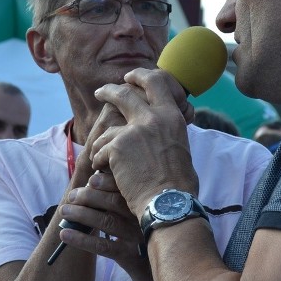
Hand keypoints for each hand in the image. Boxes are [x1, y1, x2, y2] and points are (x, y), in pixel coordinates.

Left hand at [59, 171, 154, 280]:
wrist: (166, 270)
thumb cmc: (148, 240)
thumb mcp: (143, 220)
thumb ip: (126, 203)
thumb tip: (95, 186)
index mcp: (146, 204)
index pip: (124, 188)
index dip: (106, 182)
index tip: (90, 179)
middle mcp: (143, 218)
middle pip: (114, 202)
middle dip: (89, 196)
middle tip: (72, 196)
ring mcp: (137, 237)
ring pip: (106, 221)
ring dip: (82, 214)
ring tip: (64, 211)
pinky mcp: (131, 256)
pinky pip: (103, 246)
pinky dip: (82, 239)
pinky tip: (66, 235)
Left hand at [92, 68, 199, 215]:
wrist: (168, 204)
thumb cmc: (178, 184)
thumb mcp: (181, 147)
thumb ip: (168, 131)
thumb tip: (162, 127)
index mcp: (172, 117)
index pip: (156, 82)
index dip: (140, 76)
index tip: (129, 78)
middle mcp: (154, 118)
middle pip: (124, 93)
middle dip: (109, 90)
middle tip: (100, 91)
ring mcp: (134, 131)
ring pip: (107, 129)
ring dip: (102, 143)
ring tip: (102, 157)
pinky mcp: (118, 147)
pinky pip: (100, 149)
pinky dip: (100, 161)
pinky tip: (103, 171)